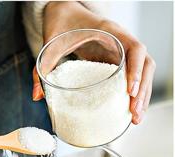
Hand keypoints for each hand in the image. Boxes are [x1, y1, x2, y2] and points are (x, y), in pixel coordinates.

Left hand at [34, 1, 155, 123]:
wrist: (64, 13)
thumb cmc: (60, 24)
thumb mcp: (50, 45)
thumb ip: (41, 68)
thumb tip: (37, 96)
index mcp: (109, 32)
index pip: (134, 48)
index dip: (136, 70)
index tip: (129, 91)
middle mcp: (120, 41)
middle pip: (145, 65)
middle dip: (143, 91)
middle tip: (134, 114)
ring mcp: (120, 50)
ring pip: (143, 71)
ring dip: (143, 94)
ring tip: (135, 117)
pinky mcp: (116, 59)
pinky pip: (133, 74)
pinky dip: (135, 92)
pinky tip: (129, 108)